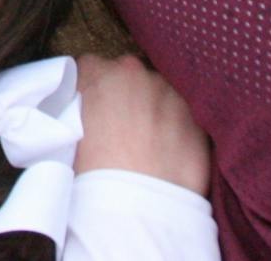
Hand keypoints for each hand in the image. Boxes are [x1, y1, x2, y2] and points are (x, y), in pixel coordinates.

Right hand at [73, 54, 211, 195]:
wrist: (142, 204)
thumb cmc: (97, 173)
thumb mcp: (72, 133)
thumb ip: (80, 108)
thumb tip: (88, 111)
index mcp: (102, 75)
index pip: (91, 66)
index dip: (91, 87)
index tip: (92, 106)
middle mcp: (139, 75)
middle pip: (128, 75)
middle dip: (126, 93)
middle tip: (122, 127)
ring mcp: (172, 94)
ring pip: (160, 93)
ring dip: (154, 109)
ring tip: (150, 143)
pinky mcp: (198, 118)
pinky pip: (184, 115)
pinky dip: (178, 127)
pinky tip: (170, 152)